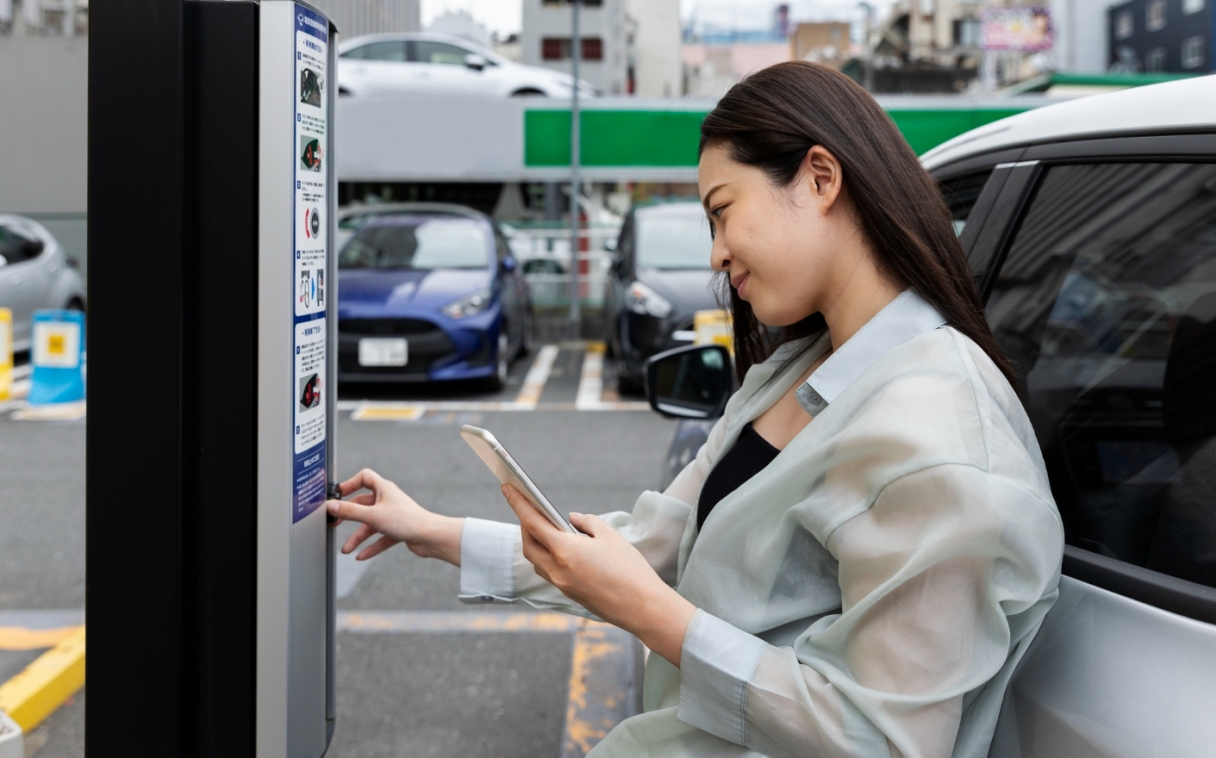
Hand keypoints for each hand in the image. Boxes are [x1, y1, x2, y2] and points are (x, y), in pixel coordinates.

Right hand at [325, 468, 464, 564]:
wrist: (431, 537)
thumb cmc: (407, 520)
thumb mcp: (373, 516)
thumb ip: (350, 512)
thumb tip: (331, 506)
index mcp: (383, 489)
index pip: (364, 478)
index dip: (349, 484)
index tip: (337, 495)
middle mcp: (388, 500)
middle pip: (363, 504)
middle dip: (348, 515)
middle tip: (334, 523)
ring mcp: (393, 515)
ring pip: (370, 524)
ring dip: (358, 537)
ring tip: (346, 549)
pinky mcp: (398, 530)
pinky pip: (380, 538)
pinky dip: (371, 546)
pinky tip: (361, 556)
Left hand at [500, 483, 697, 666]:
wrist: (642, 607)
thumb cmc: (630, 569)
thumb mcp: (610, 535)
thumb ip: (587, 522)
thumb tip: (571, 520)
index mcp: (565, 551)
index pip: (533, 522)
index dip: (518, 503)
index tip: (507, 488)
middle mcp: (557, 569)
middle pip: (529, 544)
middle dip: (525, 524)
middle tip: (529, 507)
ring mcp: (562, 584)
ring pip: (537, 560)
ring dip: (535, 542)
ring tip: (544, 526)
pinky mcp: (570, 593)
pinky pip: (549, 571)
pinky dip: (547, 556)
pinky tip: (560, 548)